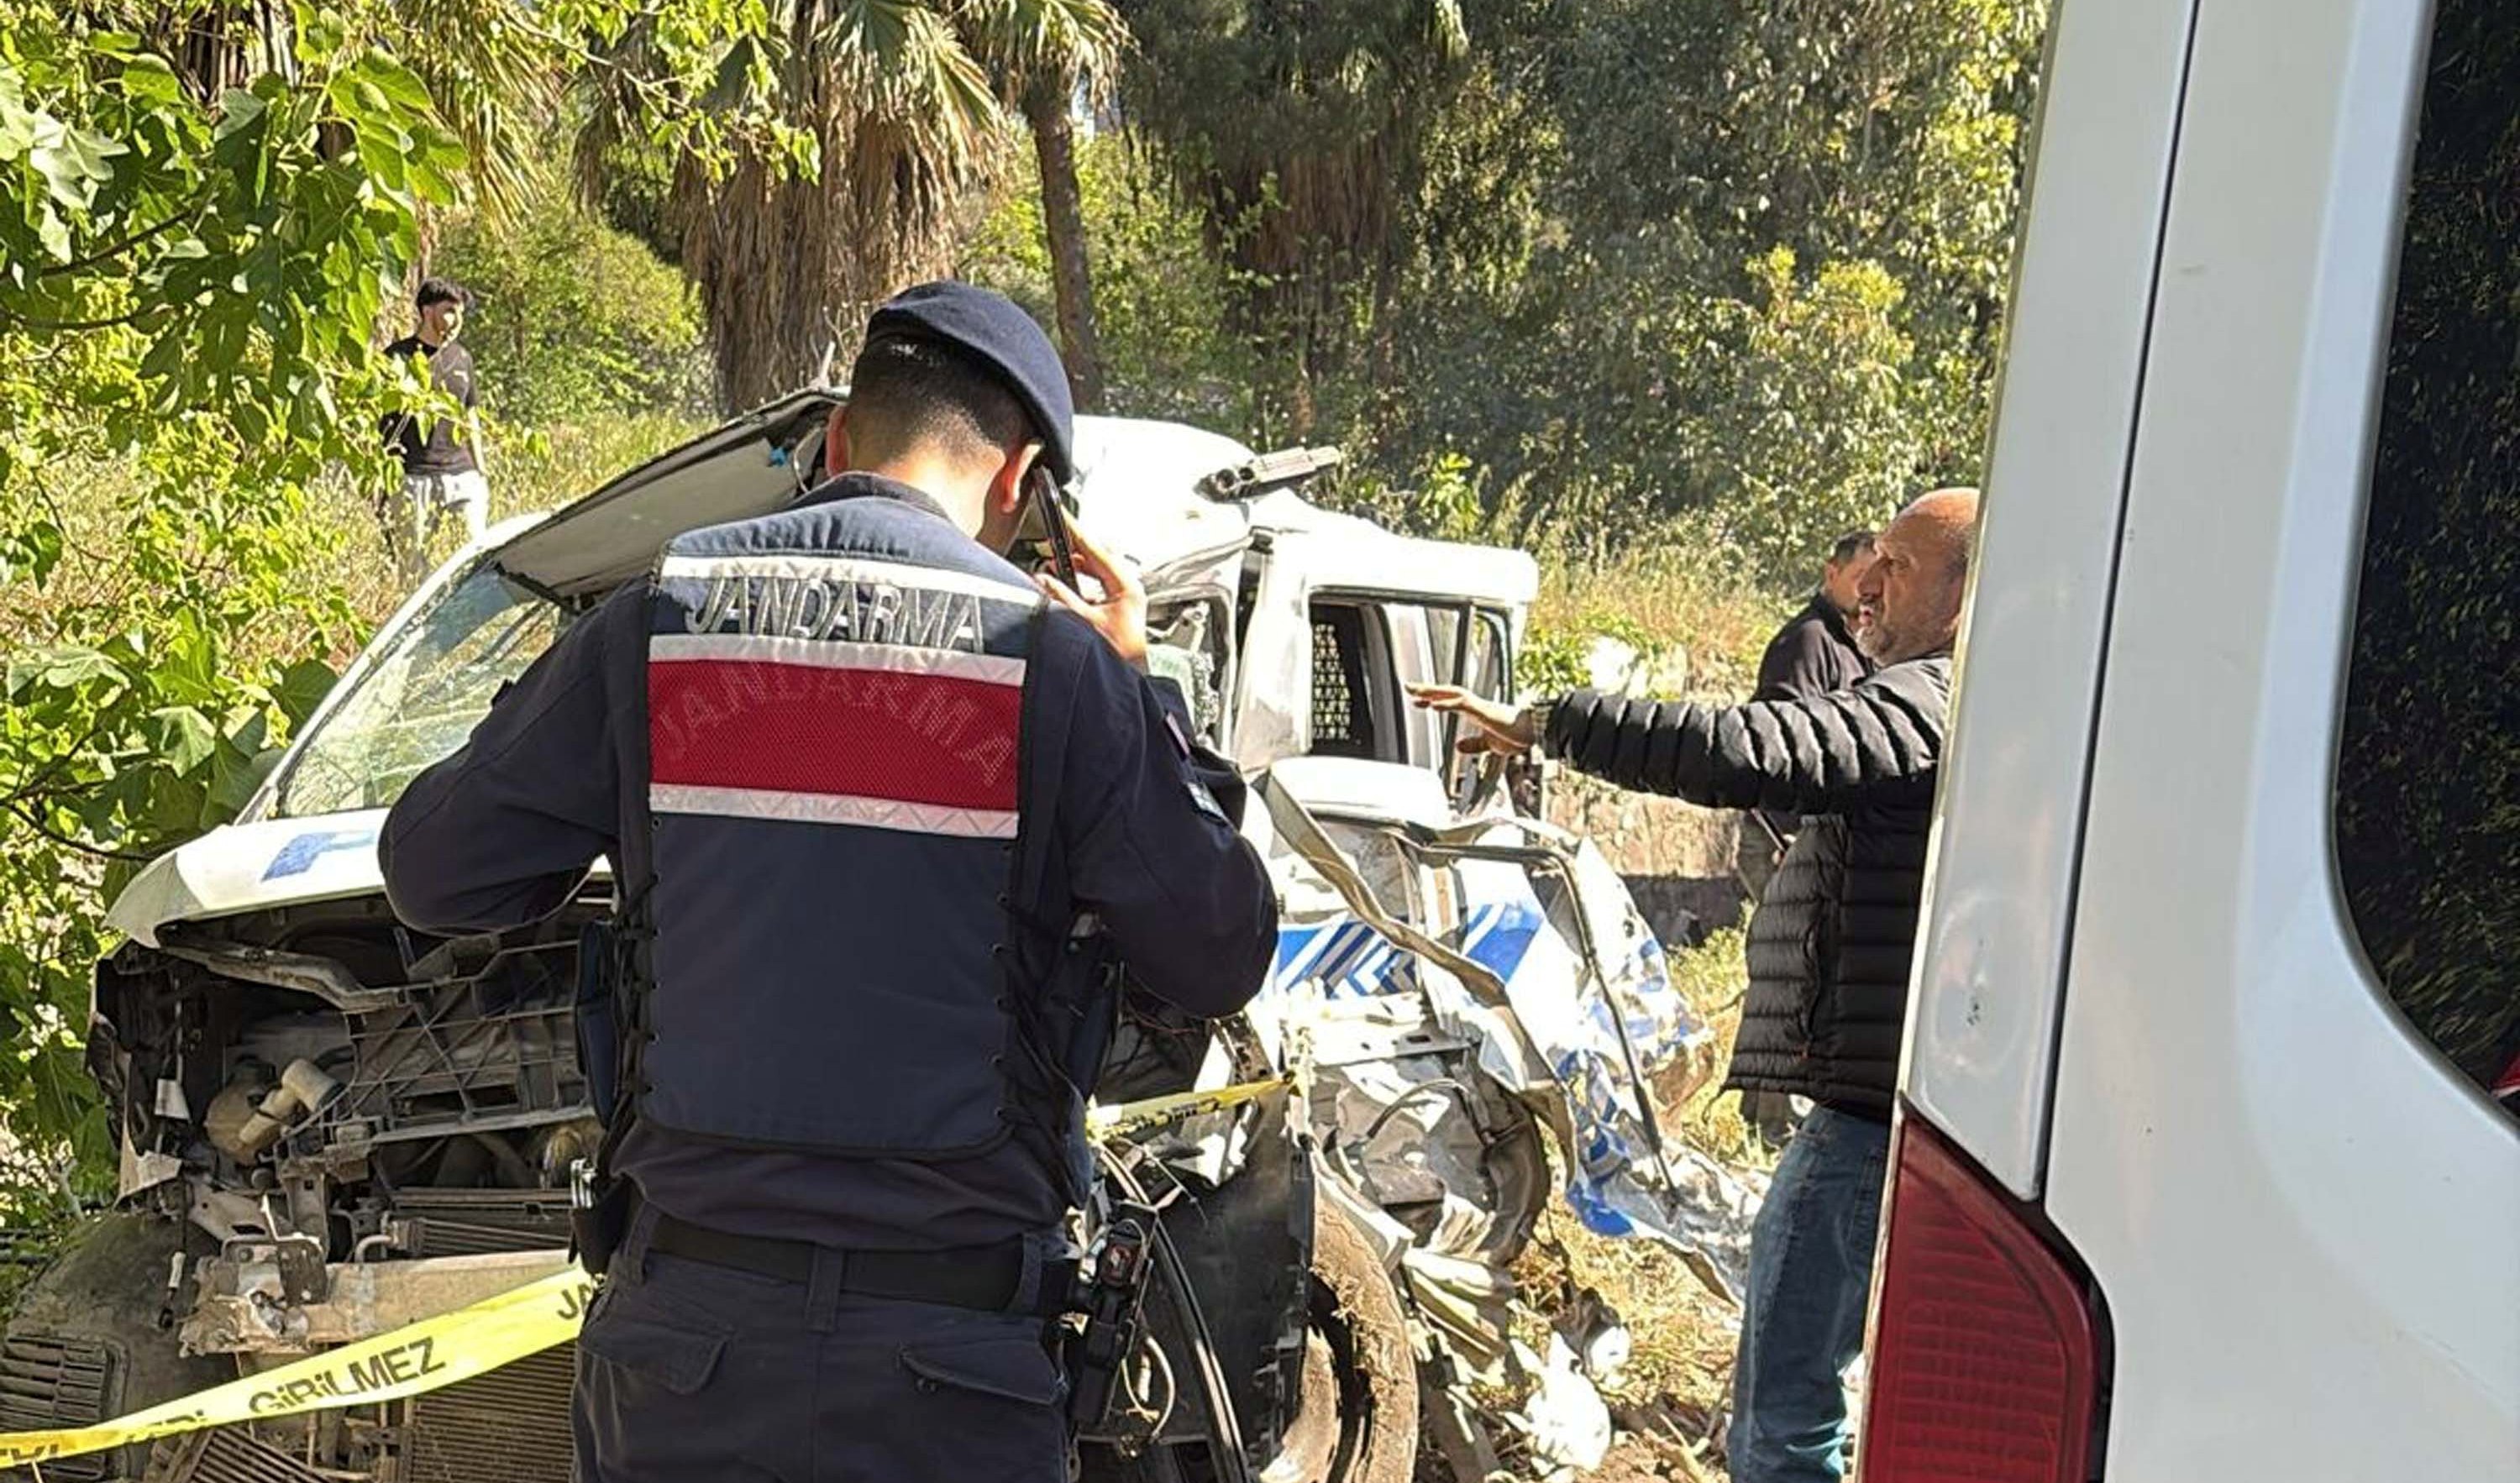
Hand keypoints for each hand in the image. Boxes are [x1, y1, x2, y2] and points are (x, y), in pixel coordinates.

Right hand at [1037, 521, 1147, 668]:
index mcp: (1126, 587)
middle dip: (1073, 549)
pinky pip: (1098, 586)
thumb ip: (1060, 598)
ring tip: (1056, 562)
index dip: (1076, 532)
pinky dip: (1081, 582)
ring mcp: (1125, 600)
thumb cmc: (1116, 659)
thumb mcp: (1082, 623)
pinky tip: (1067, 584)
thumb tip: (1043, 579)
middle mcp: (1129, 591)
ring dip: (1076, 567)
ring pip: (1098, 572)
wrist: (1126, 684)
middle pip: (1098, 558)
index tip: (1063, 516)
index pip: (1096, 550)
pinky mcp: (1118, 610)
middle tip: (1054, 539)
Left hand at [1406, 683, 1541, 754]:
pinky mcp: (1485, 711)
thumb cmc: (1518, 736)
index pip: (1451, 700)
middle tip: (1408, 686)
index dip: (1434, 699)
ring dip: (1433, 692)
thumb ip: (1474, 744)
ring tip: (1416, 692)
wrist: (1536, 734)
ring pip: (1452, 693)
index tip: (1418, 700)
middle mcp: (1476, 705)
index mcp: (1477, 711)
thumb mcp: (1490, 745)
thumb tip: (1459, 745)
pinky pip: (1463, 704)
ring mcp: (1480, 706)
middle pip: (1447, 692)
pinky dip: (1447, 703)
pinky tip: (1434, 705)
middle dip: (1427, 689)